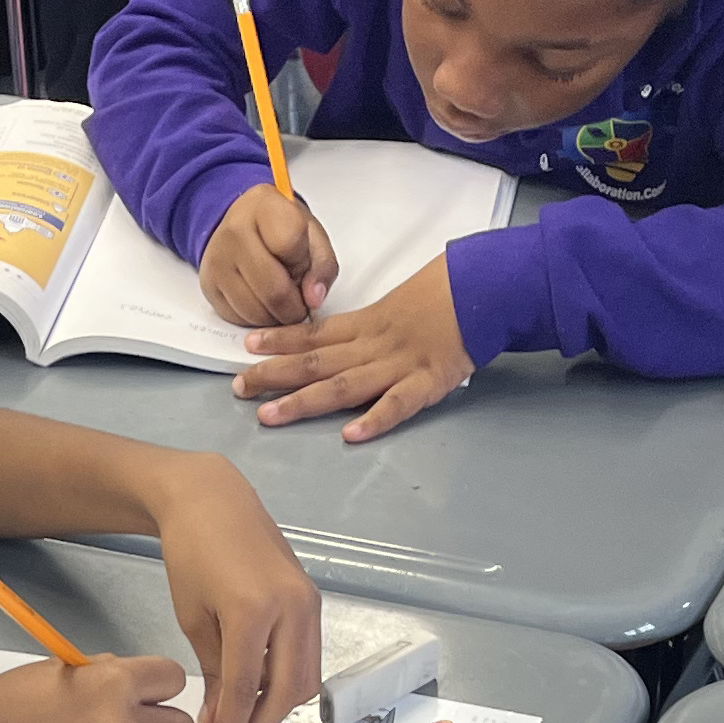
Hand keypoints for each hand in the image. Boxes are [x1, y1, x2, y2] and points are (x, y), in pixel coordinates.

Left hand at [146, 462, 322, 722]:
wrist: (213, 501)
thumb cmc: (192, 552)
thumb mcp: (193, 618)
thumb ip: (214, 672)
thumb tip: (220, 720)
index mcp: (253, 610)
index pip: (248, 687)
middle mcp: (291, 607)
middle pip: (289, 691)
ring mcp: (308, 603)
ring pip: (307, 678)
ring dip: (278, 706)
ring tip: (244, 718)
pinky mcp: (312, 600)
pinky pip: (308, 655)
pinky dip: (287, 679)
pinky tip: (258, 688)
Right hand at [201, 182, 334, 327]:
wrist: (244, 225)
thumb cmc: (281, 229)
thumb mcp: (313, 236)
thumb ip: (322, 266)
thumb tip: (313, 299)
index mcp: (264, 206)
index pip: (290, 244)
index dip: (303, 263)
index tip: (301, 262)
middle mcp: (234, 231)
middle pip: (274, 290)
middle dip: (295, 307)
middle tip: (300, 300)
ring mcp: (217, 260)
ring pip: (257, 312)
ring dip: (277, 316)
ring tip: (281, 298)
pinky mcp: (209, 285)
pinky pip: (240, 319)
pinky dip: (258, 319)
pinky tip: (262, 301)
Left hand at [236, 267, 472, 443]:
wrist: (484, 287)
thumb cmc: (443, 296)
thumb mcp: (395, 307)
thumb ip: (364, 328)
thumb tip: (329, 343)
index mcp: (367, 324)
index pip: (315, 333)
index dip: (280, 341)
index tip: (247, 346)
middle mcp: (374, 345)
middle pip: (317, 361)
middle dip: (274, 376)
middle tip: (238, 388)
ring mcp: (399, 365)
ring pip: (344, 385)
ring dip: (304, 402)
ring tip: (270, 415)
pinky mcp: (428, 383)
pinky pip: (398, 404)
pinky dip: (375, 419)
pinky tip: (350, 435)